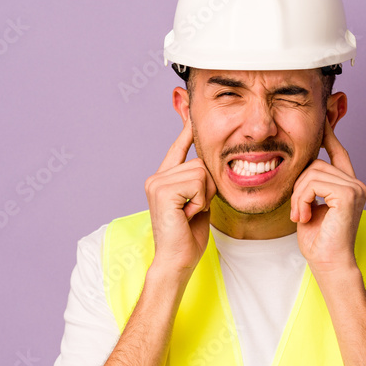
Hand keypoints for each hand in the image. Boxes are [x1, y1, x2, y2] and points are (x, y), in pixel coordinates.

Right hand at [144, 117, 216, 275]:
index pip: (178, 146)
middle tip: (195, 209)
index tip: (189, 105)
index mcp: (164, 179)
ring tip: (190, 213)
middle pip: (201, 162)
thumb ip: (199, 182)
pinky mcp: (162, 191)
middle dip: (208, 187)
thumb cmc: (188, 237)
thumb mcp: (199, 202)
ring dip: (205, 196)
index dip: (186, 127)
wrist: (177, 260)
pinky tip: (188, 214)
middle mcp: (156, 177)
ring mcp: (157, 183)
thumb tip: (209, 163)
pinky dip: (200, 201)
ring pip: (201, 172)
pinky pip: (197, 183)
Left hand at [290, 119, 365, 275]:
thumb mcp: (310, 207)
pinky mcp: (347, 195)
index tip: (322, 120)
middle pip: (316, 163)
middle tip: (296, 212)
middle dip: (298, 186)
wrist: (329, 263)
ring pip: (312, 173)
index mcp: (348, 186)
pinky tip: (305, 216)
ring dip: (298, 195)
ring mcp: (354, 188)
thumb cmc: (319, 242)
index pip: (338, 152)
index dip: (328, 135)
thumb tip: (303, 166)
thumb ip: (310, 186)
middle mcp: (356, 184)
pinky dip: (302, 199)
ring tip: (300, 215)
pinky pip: (313, 184)